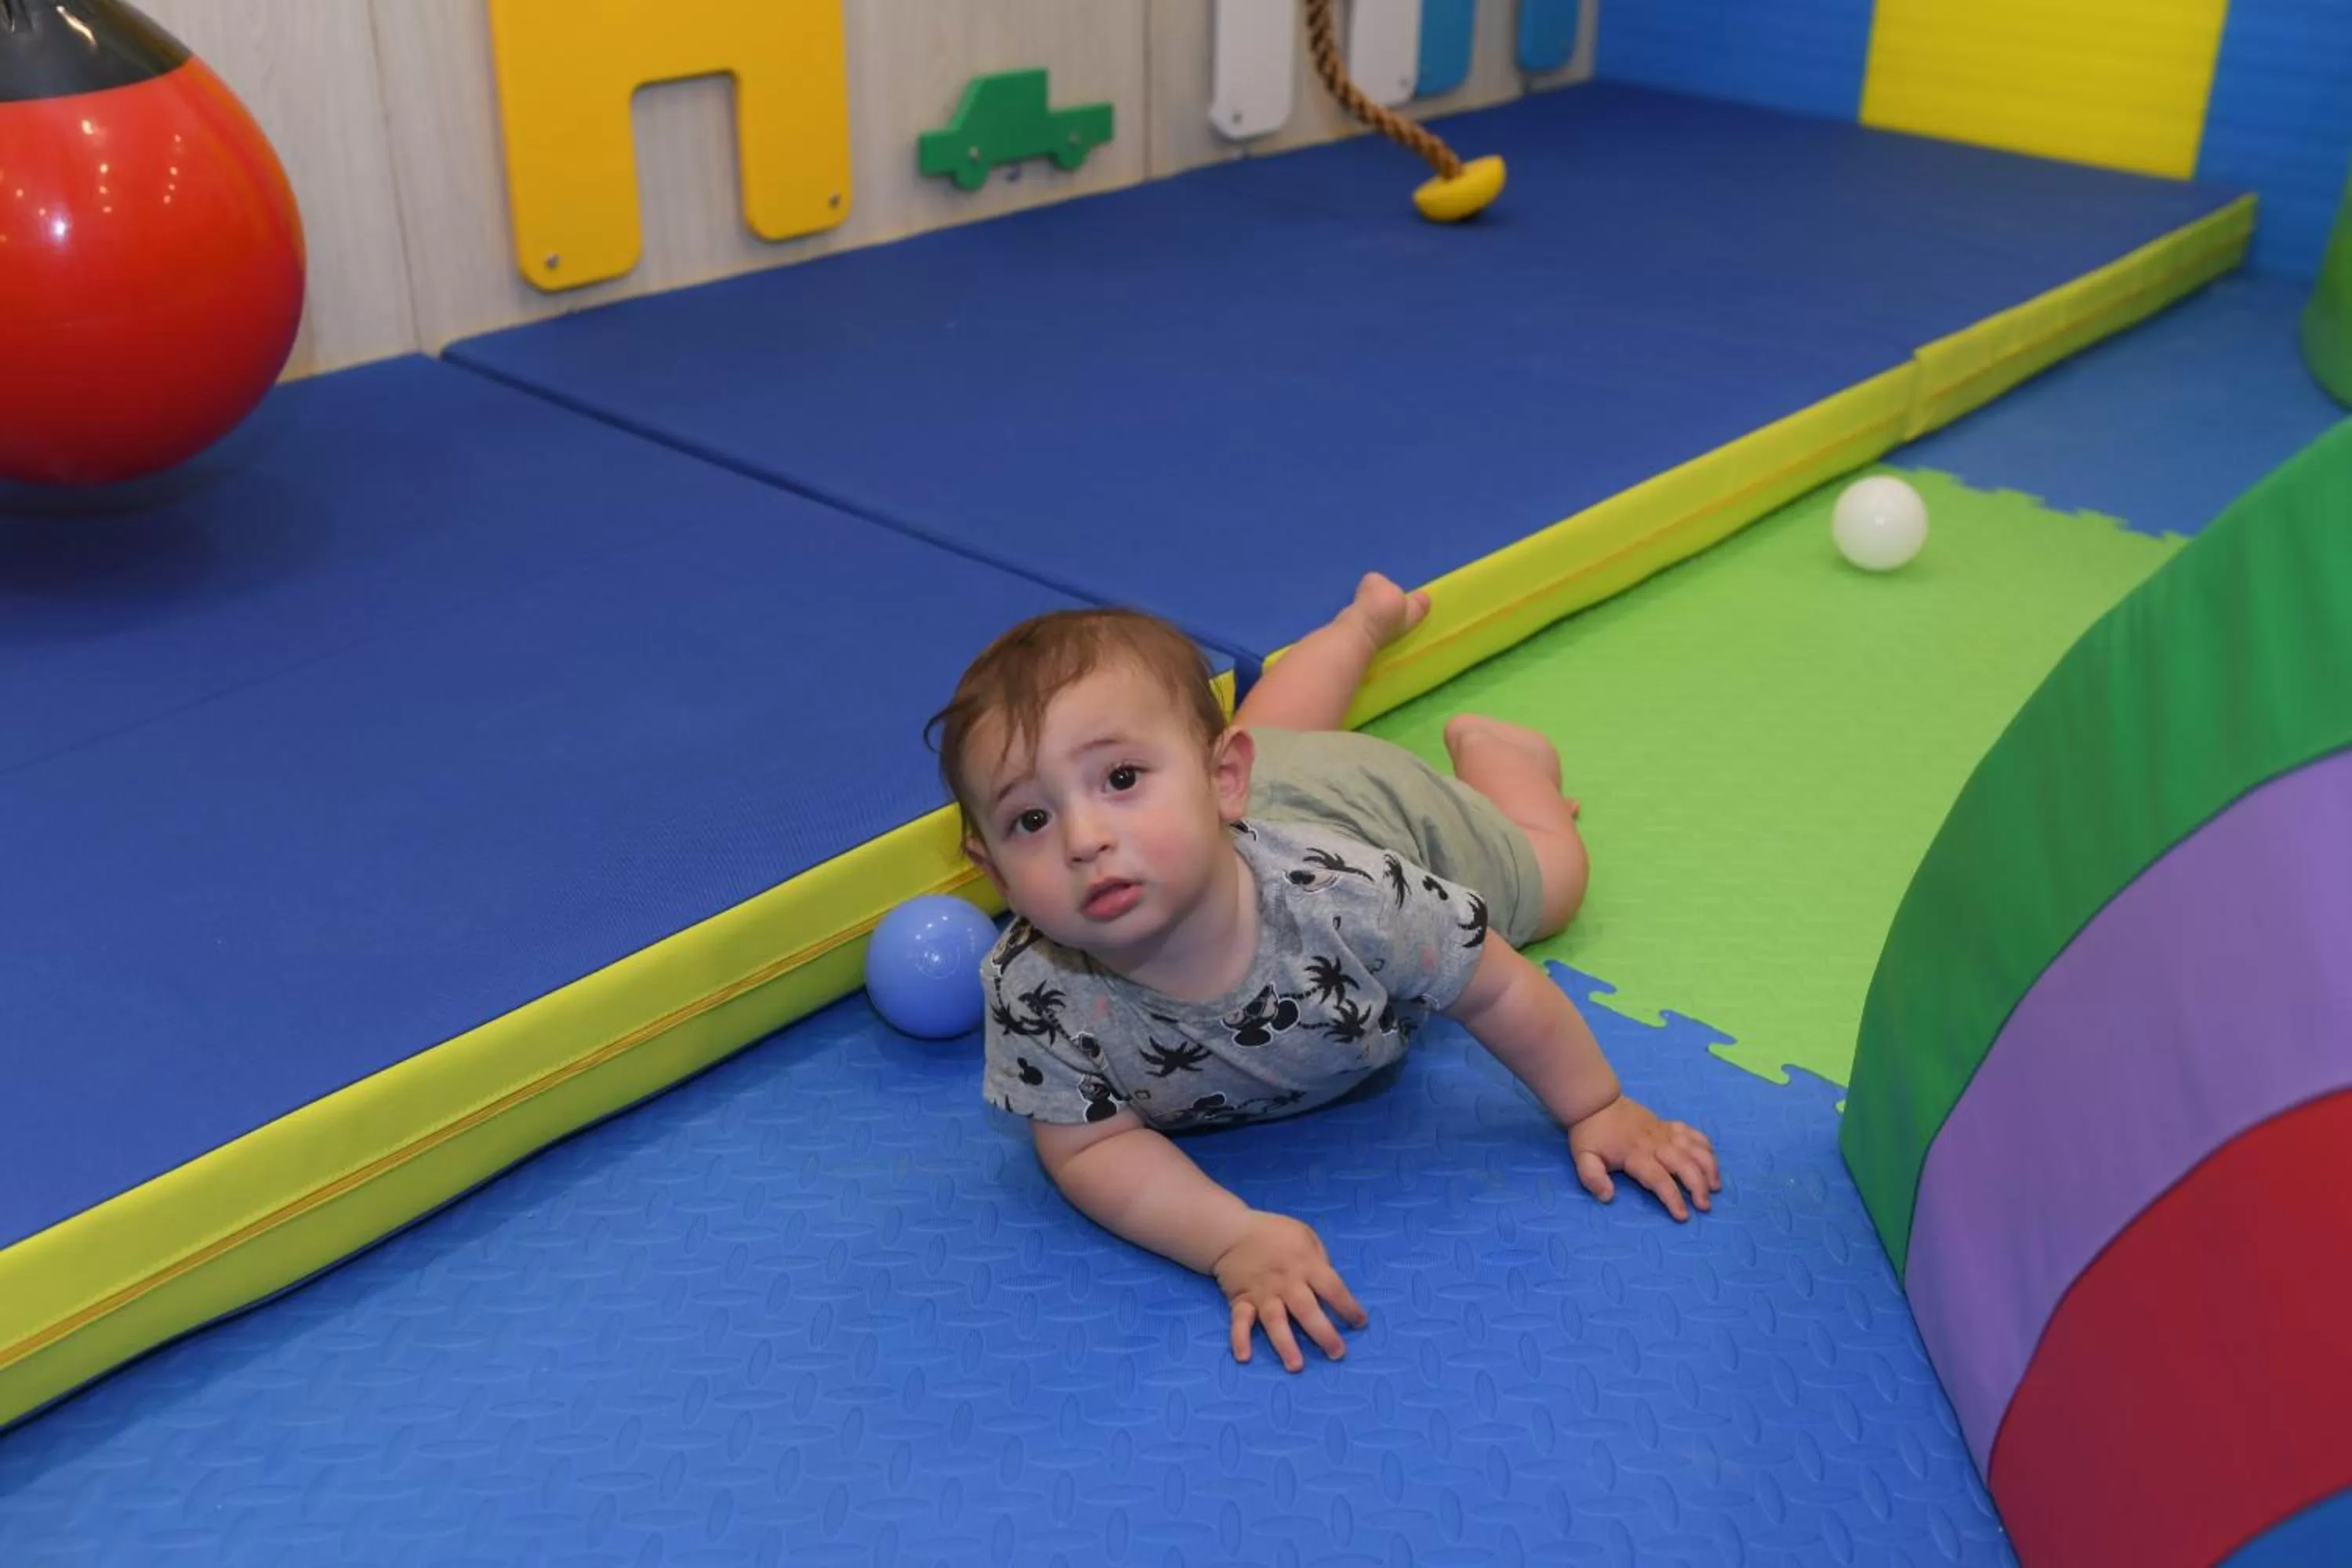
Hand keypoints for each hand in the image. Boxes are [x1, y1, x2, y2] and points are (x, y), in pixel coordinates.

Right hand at [1211, 1211, 1367, 1371]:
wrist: (1233, 1231)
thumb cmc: (1275, 1233)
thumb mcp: (1305, 1236)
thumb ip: (1320, 1261)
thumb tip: (1330, 1290)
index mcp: (1306, 1264)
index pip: (1333, 1288)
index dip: (1348, 1307)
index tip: (1360, 1323)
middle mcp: (1286, 1282)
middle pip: (1306, 1310)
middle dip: (1323, 1333)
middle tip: (1336, 1353)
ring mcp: (1262, 1293)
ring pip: (1275, 1321)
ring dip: (1285, 1344)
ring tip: (1296, 1366)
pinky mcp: (1241, 1300)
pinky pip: (1240, 1322)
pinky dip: (1240, 1339)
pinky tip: (1244, 1357)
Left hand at [1566, 1095, 1720, 1219]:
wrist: (1595, 1103)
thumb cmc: (1590, 1135)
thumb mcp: (1583, 1158)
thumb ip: (1592, 1177)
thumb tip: (1608, 1196)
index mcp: (1636, 1154)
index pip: (1659, 1179)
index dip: (1673, 1198)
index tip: (1683, 1216)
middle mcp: (1655, 1143)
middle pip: (1685, 1165)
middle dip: (1698, 1186)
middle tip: (1705, 1206)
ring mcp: (1664, 1132)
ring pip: (1695, 1149)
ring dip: (1709, 1168)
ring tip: (1715, 1187)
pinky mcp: (1668, 1124)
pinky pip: (1692, 1133)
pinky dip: (1705, 1145)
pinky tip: (1711, 1160)